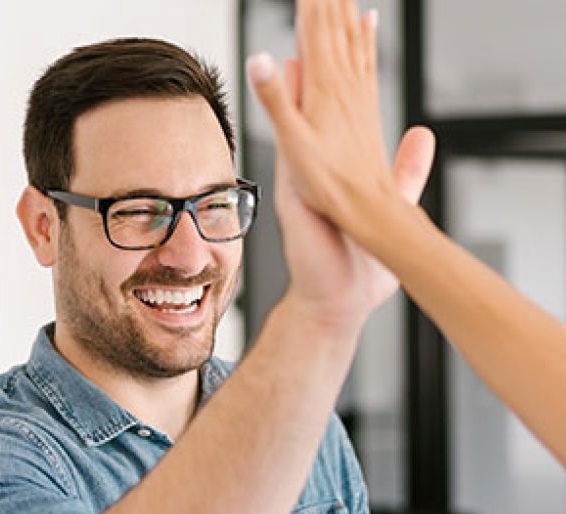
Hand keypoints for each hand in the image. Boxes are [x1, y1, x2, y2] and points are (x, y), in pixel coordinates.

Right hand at [247, 0, 434, 325]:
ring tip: (311, 8)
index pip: (344, 92)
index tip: (354, 11)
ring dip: (310, 48)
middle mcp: (316, 153)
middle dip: (323, 31)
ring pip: (304, 94)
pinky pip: (289, 128)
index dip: (351, 50)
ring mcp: (302, 165)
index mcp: (336, 155)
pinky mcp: (294, 181)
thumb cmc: (356, 262)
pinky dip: (287, 95)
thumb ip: (407, 168)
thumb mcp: (392, 207)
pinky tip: (281, 65)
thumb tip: (419, 132)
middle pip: (320, 80)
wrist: (335, 297)